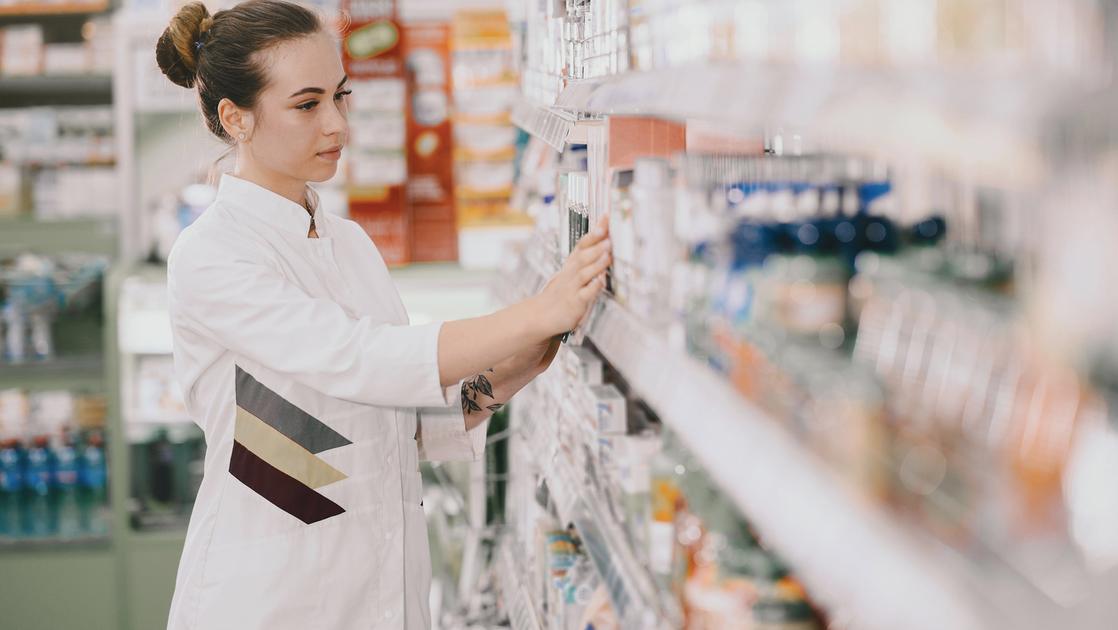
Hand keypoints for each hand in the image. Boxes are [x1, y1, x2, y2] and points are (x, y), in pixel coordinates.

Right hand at [533, 214, 610, 336]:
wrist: (542, 315)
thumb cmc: (561, 293)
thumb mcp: (571, 273)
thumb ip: (587, 260)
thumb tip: (606, 244)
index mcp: (571, 265)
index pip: (583, 244)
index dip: (594, 231)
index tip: (605, 217)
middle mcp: (571, 273)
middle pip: (583, 255)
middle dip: (595, 244)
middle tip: (607, 234)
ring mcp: (572, 287)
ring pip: (584, 273)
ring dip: (596, 262)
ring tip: (607, 253)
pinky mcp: (575, 303)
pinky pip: (584, 294)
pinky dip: (593, 287)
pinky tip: (600, 281)